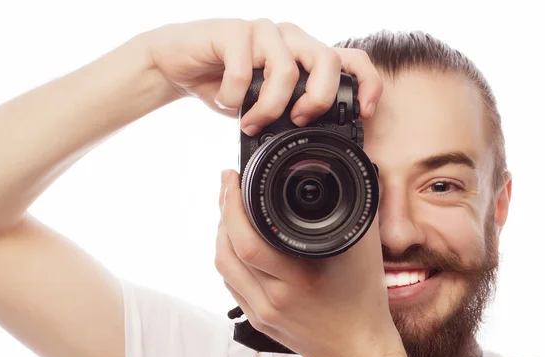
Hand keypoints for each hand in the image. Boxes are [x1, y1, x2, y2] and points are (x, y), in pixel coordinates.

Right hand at [146, 18, 381, 132]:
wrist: (178, 65)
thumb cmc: (225, 84)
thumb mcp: (263, 103)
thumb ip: (288, 111)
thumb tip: (313, 138)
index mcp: (303, 54)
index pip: (350, 59)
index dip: (367, 84)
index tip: (363, 113)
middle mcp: (289, 38)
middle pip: (327, 61)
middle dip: (317, 100)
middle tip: (297, 121)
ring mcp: (263, 31)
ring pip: (286, 70)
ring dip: (267, 108)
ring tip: (249, 122)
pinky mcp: (234, 31)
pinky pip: (244, 70)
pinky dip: (233, 96)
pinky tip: (223, 99)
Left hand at [216, 169, 402, 356]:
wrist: (359, 350)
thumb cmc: (364, 300)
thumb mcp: (364, 251)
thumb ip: (355, 213)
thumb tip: (347, 179)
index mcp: (299, 279)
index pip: (247, 241)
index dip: (232, 205)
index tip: (231, 178)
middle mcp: (275, 298)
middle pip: (228, 252)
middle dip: (223, 213)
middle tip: (228, 188)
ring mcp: (263, 312)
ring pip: (224, 268)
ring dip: (221, 235)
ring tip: (230, 212)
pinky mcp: (259, 321)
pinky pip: (231, 284)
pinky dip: (229, 259)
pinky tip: (235, 244)